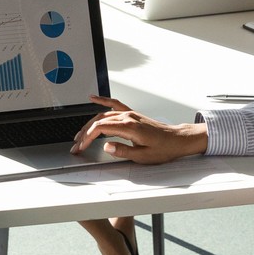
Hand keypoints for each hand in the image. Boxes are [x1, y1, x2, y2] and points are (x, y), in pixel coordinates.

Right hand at [71, 98, 207, 163]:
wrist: (177, 139)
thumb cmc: (164, 148)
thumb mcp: (143, 156)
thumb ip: (123, 151)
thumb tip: (106, 146)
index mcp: (130, 127)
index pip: (101, 129)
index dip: (88, 138)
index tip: (80, 147)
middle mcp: (128, 117)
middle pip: (99, 121)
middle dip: (85, 133)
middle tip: (76, 144)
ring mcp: (130, 114)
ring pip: (104, 114)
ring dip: (89, 123)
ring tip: (80, 133)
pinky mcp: (132, 114)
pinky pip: (115, 104)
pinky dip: (103, 101)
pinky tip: (94, 98)